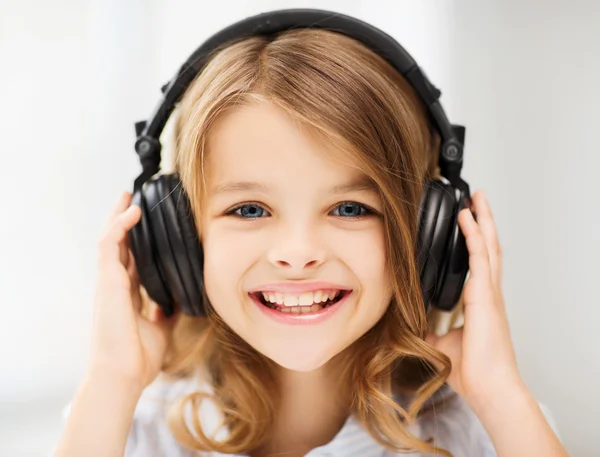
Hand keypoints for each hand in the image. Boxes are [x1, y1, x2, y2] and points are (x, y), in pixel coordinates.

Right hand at [89, 191, 174, 390]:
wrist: (123, 375)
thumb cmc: (138, 357)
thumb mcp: (162, 329)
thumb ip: (168, 312)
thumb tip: (182, 300)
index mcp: (127, 294)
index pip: (131, 259)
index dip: (137, 241)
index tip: (147, 224)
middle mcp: (115, 285)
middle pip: (118, 245)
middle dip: (124, 221)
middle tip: (134, 199)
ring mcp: (109, 282)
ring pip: (110, 239)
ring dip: (119, 216)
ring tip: (130, 196)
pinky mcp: (107, 282)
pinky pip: (109, 246)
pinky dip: (120, 226)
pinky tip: (133, 212)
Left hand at [426, 190, 523, 409]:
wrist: (487, 387)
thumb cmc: (473, 369)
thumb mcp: (441, 341)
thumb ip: (430, 327)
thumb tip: (412, 320)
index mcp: (481, 301)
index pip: (480, 261)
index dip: (477, 238)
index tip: (470, 218)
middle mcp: (488, 292)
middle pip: (489, 247)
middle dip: (484, 220)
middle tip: (478, 198)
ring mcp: (490, 293)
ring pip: (489, 246)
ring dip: (483, 220)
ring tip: (477, 198)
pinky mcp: (485, 296)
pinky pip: (480, 258)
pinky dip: (474, 236)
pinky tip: (467, 219)